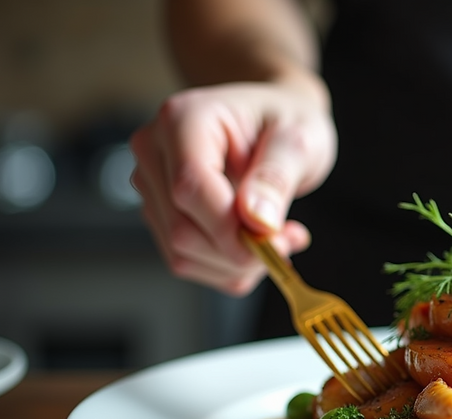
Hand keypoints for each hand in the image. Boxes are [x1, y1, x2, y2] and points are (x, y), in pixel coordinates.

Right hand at [129, 78, 336, 294]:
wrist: (276, 124)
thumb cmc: (286, 122)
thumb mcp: (298, 141)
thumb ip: (276, 178)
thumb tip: (257, 221)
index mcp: (183, 119)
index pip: (189, 187)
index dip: (229, 227)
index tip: (273, 241)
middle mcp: (155, 151)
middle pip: (181, 228)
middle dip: (239, 251)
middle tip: (287, 240)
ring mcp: (153, 185)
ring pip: (182, 253)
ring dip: (238, 262)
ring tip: (280, 236)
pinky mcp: (161, 214)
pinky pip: (188, 261)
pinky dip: (229, 266)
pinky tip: (258, 241)